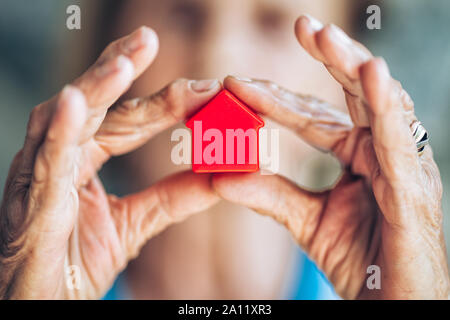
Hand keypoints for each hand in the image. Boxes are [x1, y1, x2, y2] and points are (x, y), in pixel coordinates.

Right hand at [0, 27, 220, 298]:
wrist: (44, 306)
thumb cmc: (76, 262)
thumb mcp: (136, 223)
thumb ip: (173, 197)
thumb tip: (219, 175)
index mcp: (83, 160)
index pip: (127, 120)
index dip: (163, 101)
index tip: (203, 87)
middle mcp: (60, 158)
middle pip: (96, 108)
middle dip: (122, 71)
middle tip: (149, 39)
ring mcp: (40, 177)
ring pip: (66, 121)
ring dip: (95, 87)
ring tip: (125, 60)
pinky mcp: (30, 205)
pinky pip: (43, 162)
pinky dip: (59, 131)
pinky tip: (73, 102)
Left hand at [213, 15, 449, 298]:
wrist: (393, 305)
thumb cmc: (360, 260)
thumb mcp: (305, 220)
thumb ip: (269, 195)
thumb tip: (218, 178)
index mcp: (358, 154)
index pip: (313, 116)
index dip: (276, 99)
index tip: (235, 82)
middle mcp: (382, 150)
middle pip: (355, 93)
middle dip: (330, 57)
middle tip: (300, 26)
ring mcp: (402, 164)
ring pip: (381, 104)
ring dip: (354, 66)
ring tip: (325, 36)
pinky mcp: (415, 187)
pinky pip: (399, 140)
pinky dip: (385, 106)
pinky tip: (370, 73)